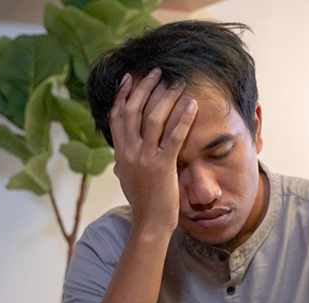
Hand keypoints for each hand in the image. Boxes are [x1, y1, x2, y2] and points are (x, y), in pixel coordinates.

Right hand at [109, 67, 197, 234]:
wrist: (150, 224)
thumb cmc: (143, 203)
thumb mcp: (128, 179)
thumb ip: (124, 164)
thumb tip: (119, 159)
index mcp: (120, 153)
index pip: (116, 116)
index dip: (122, 95)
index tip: (130, 78)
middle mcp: (129, 152)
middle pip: (133, 110)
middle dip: (145, 88)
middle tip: (157, 72)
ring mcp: (144, 158)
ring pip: (153, 119)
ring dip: (166, 97)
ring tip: (177, 83)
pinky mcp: (162, 166)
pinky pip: (174, 136)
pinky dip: (183, 118)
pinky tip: (192, 105)